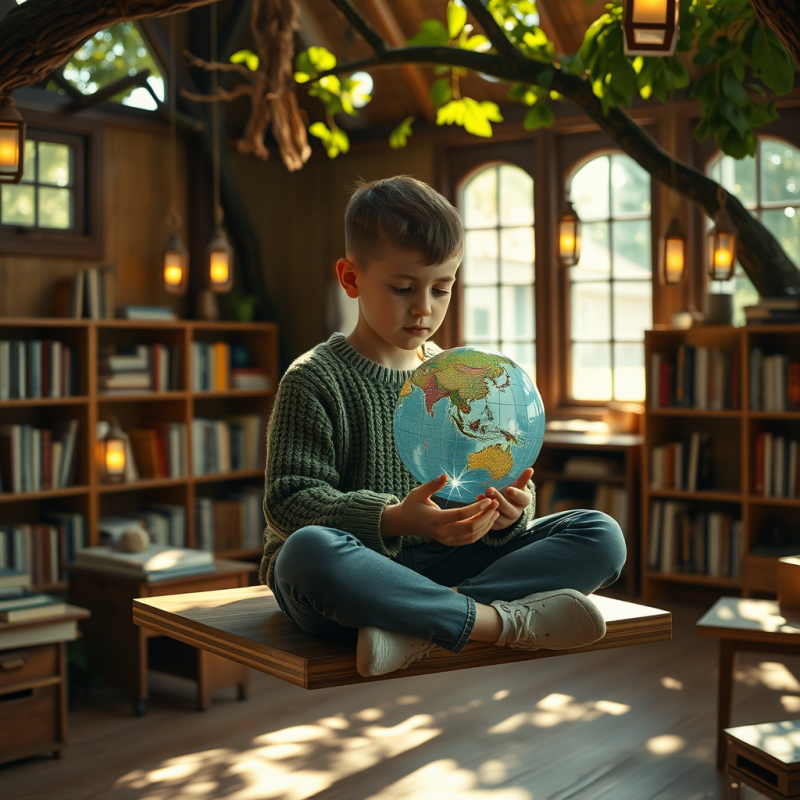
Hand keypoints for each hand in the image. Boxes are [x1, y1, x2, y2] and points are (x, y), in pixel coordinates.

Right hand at [381, 474, 499, 546]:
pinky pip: (470, 540)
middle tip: (496, 504)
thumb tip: (445, 476)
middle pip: (471, 528)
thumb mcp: (418, 492)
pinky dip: (481, 531)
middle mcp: (443, 532)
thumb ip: (432, 485)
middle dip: (487, 516)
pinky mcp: (449, 542)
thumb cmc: (411, 505)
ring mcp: (447, 539)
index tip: (488, 499)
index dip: (477, 508)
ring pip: (473, 536)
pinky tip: (488, 520)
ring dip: (487, 524)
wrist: (404, 523)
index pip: (462, 515)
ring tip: (496, 511)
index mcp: (436, 520)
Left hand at [476, 468, 533, 530]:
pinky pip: (490, 522)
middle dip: (498, 499)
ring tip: (480, 497)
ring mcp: (507, 521)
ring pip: (498, 516)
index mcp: (524, 501)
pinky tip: (476, 507)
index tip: (508, 489)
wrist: (507, 504)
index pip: (522, 499)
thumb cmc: (513, 491)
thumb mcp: (518, 485)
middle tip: (489, 489)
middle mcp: (517, 513)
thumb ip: (522, 478)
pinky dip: (483, 514)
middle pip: (508, 508)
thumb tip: (530, 469)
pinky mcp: (497, 525)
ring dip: (488, 507)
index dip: (516, 494)